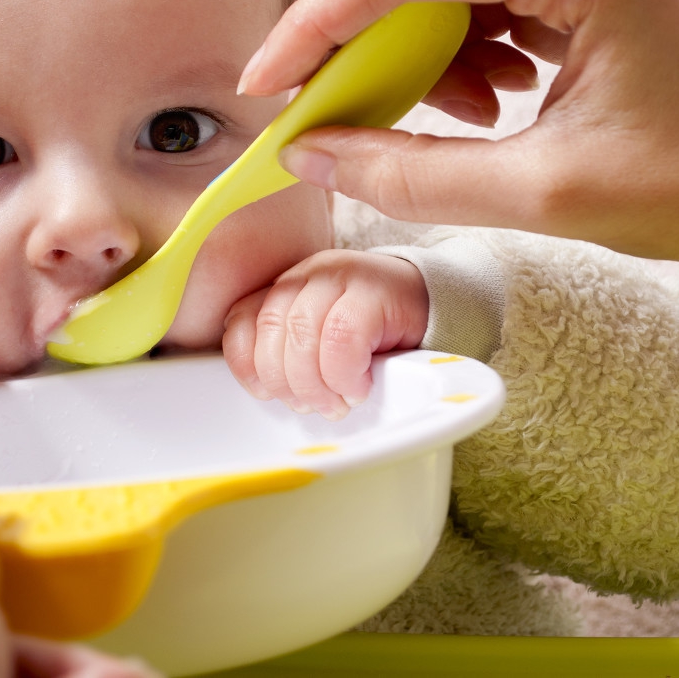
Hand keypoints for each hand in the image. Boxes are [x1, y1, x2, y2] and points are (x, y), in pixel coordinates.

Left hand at [222, 249, 428, 418]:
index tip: (266, 393)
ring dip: (316, 383)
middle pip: (272, 329)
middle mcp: (310, 274)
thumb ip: (292, 354)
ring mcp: (343, 275)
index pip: (242, 318)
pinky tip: (358, 387)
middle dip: (286, 380)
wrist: (436, 307)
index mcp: (289, 286)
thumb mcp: (324, 342)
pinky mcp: (374, 290)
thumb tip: (268, 392)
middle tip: (310, 405)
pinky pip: (342, 338)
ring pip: (303, 335)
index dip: (246, 363)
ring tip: (336, 402)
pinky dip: (344, 373)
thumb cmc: (376, 334)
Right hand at [243, 0, 678, 329]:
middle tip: (336, 109)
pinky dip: (465, 29)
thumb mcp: (549, 194)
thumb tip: (314, 155)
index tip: (269, 83)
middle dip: (359, 28)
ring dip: (416, 33)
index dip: (316, 23)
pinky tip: (489, 95)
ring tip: (448, 116)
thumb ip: (412, 173)